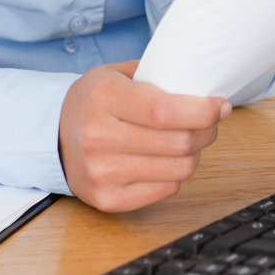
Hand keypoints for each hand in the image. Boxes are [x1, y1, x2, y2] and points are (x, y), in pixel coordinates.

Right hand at [59, 60, 230, 211]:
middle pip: (177, 142)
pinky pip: (165, 190)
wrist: (54, 136)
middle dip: (206, 131)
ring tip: (189, 140)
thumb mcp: (116, 74)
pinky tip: (167, 160)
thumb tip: (206, 85)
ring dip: (194, 154)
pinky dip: (176, 175)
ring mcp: (101, 172)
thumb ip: (157, 76)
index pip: (164, 111)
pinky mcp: (107, 199)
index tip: (220, 107)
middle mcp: (98, 137)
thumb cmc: (95, 101)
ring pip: (178, 170)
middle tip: (209, 122)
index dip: (201, 111)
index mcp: (103, 98)